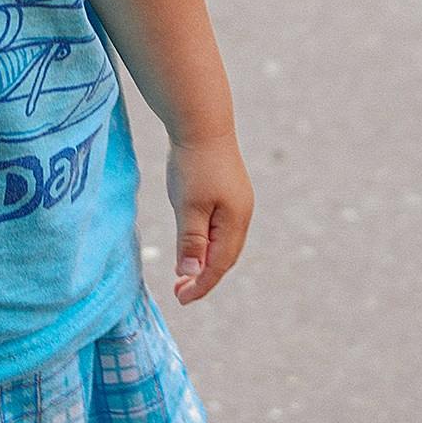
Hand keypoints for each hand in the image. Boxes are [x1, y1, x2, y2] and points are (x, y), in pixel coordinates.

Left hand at [167, 134, 252, 304]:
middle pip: (225, 257)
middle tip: (180, 292)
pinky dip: (206, 243)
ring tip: (184, 275)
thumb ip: (190, 242)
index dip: (201, 285)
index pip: (219, 265)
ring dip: (205, 261)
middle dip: (204, 277)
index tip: (181, 299)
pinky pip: (219, 228)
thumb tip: (192, 274)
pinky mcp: (229, 192)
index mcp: (235, 221)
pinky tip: (192, 244)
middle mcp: (242, 214)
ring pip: (223, 243)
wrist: (202, 123)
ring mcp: (237, 202)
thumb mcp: (188, 206)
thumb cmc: (194, 164)